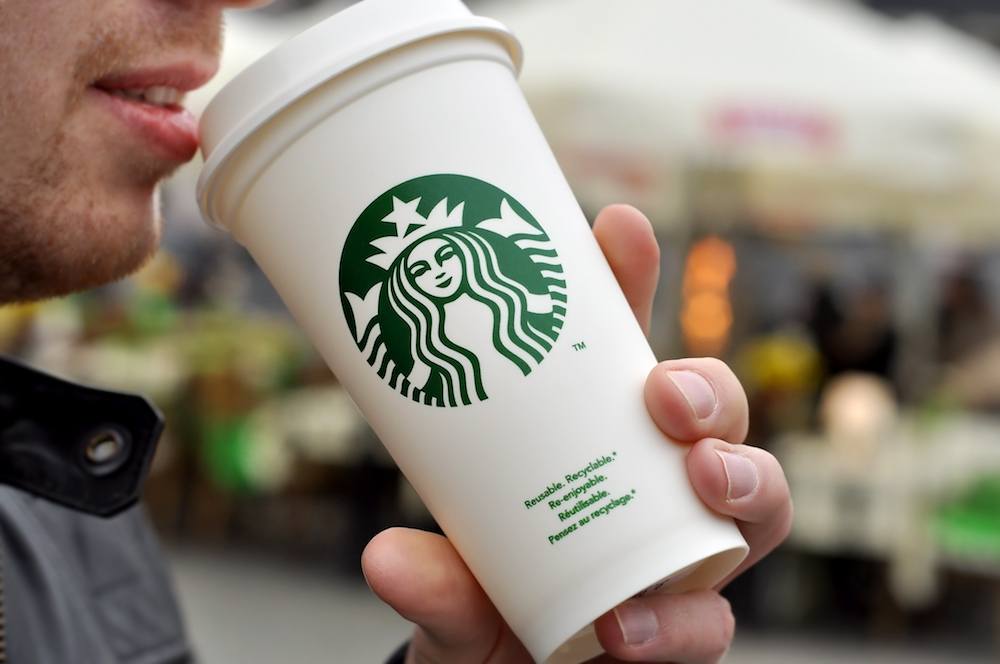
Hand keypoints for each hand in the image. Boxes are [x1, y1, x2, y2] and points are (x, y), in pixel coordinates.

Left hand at [362, 205, 792, 662]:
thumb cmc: (488, 593)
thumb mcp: (454, 573)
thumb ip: (432, 575)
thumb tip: (384, 558)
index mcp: (600, 439)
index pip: (624, 349)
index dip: (631, 283)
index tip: (614, 227)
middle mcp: (658, 485)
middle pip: (720, 415)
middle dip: (710, 391)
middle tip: (665, 396)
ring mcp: (686, 552)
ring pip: (758, 503)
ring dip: (746, 482)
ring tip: (702, 482)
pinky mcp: (692, 622)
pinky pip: (714, 622)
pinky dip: (678, 624)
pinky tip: (628, 631)